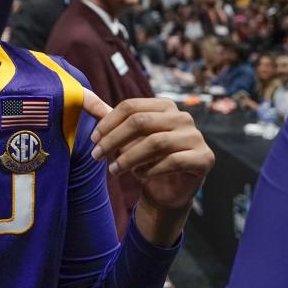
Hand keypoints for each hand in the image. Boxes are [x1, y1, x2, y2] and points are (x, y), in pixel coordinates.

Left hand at [83, 92, 213, 211]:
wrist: (167, 191)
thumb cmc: (145, 159)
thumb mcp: (125, 137)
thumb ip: (108, 117)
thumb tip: (83, 96)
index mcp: (165, 106)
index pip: (131, 106)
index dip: (108, 122)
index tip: (93, 140)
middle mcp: (183, 117)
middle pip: (141, 122)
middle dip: (114, 140)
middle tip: (97, 156)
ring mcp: (196, 137)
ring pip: (156, 142)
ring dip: (129, 158)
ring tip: (114, 170)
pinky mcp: (204, 158)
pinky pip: (173, 161)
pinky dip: (151, 169)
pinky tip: (139, 176)